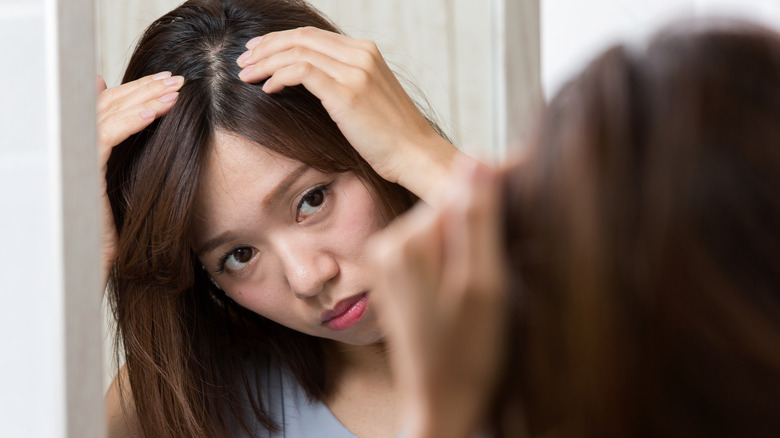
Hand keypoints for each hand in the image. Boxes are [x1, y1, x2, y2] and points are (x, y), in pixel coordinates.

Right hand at [96, 72, 183, 287]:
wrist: (90, 264)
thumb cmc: (113, 233)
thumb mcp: (127, 188)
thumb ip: (134, 160)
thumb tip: (147, 132)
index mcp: (88, 151)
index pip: (110, 109)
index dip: (137, 93)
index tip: (168, 84)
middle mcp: (77, 149)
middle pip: (108, 105)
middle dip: (144, 89)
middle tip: (175, 78)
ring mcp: (76, 158)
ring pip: (108, 114)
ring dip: (144, 98)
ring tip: (174, 90)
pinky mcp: (81, 172)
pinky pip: (107, 136)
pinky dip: (131, 120)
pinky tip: (156, 111)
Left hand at [236, 27, 460, 205]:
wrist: (416, 154)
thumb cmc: (392, 136)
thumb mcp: (369, 99)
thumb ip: (345, 82)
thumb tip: (311, 82)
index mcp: (366, 52)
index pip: (312, 35)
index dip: (280, 40)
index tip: (259, 50)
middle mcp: (361, 55)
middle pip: (301, 38)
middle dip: (266, 47)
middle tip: (243, 59)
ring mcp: (355, 72)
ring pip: (296, 52)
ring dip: (265, 62)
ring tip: (246, 74)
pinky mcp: (347, 93)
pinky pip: (301, 72)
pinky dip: (278, 76)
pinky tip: (267, 89)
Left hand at [369, 160, 506, 437]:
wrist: (441, 406)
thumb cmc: (466, 356)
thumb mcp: (483, 285)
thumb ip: (478, 220)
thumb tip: (475, 159)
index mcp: (406, 244)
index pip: (460, 191)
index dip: (500, 186)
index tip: (533, 177)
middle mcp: (388, 246)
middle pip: (450, 208)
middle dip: (486, 217)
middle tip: (521, 240)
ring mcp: (389, 262)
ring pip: (445, 227)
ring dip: (475, 237)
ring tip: (500, 267)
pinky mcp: (397, 276)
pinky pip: (434, 248)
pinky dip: (460, 254)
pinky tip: (479, 277)